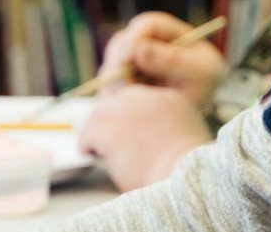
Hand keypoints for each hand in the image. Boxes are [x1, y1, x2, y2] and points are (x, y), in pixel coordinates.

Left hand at [78, 82, 213, 191]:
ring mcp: (122, 107)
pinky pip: (86, 135)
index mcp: (169, 97)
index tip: (136, 137)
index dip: (134, 120)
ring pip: (99, 116)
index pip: (141, 100)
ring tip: (110, 154)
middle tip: (119, 146)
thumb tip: (148, 136)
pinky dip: (90, 148)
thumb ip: (167, 126)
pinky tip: (103, 160)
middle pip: (118, 101)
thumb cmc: (184, 167)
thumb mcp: (184, 135)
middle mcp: (145, 95)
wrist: (180, 175)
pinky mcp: (103, 123)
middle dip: (115, 122)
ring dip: (101, 134)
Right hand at [101, 11, 227, 107]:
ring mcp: (129, 62)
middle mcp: (145, 44)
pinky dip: (116, 97)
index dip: (136, 37)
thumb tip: (139, 49)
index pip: (146, 25)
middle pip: (121, 43)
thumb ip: (172, 60)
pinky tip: (134, 107)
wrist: (196, 110)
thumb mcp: (199, 72)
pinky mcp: (119, 83)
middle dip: (121, 62)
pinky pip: (107, 87)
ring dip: (119, 83)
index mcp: (168, 32)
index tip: (131, 58)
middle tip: (128, 84)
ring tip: (141, 100)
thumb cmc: (203, 85)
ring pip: (110, 66)